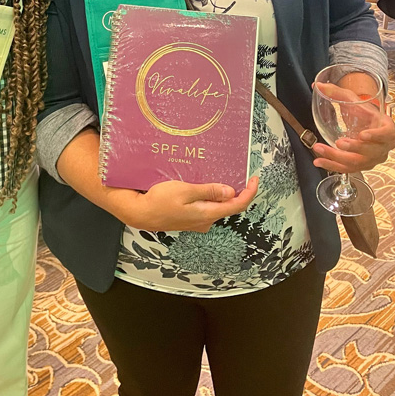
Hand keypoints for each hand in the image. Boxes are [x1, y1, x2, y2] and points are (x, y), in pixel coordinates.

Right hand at [123, 176, 258, 232]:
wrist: (140, 213)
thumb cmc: (160, 200)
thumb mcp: (185, 191)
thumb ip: (209, 191)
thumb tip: (231, 192)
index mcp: (208, 214)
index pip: (237, 205)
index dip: (249, 193)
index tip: (255, 179)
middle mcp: (205, 221)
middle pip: (228, 206)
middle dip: (236, 191)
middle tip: (239, 173)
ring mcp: (197, 222)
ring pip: (216, 207)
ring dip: (222, 193)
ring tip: (220, 175)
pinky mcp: (189, 219)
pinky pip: (206, 207)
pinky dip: (210, 197)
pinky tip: (204, 185)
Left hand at [311, 81, 394, 173]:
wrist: (363, 124)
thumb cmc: (362, 111)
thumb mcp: (352, 99)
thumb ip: (336, 92)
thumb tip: (317, 85)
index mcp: (387, 128)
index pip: (387, 134)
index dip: (376, 136)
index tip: (363, 134)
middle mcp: (383, 147)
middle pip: (370, 152)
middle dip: (353, 148)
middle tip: (338, 142)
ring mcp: (373, 158)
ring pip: (357, 163)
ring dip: (337, 158)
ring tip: (320, 149)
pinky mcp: (361, 166)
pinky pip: (347, 169)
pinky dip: (332, 166)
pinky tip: (319, 161)